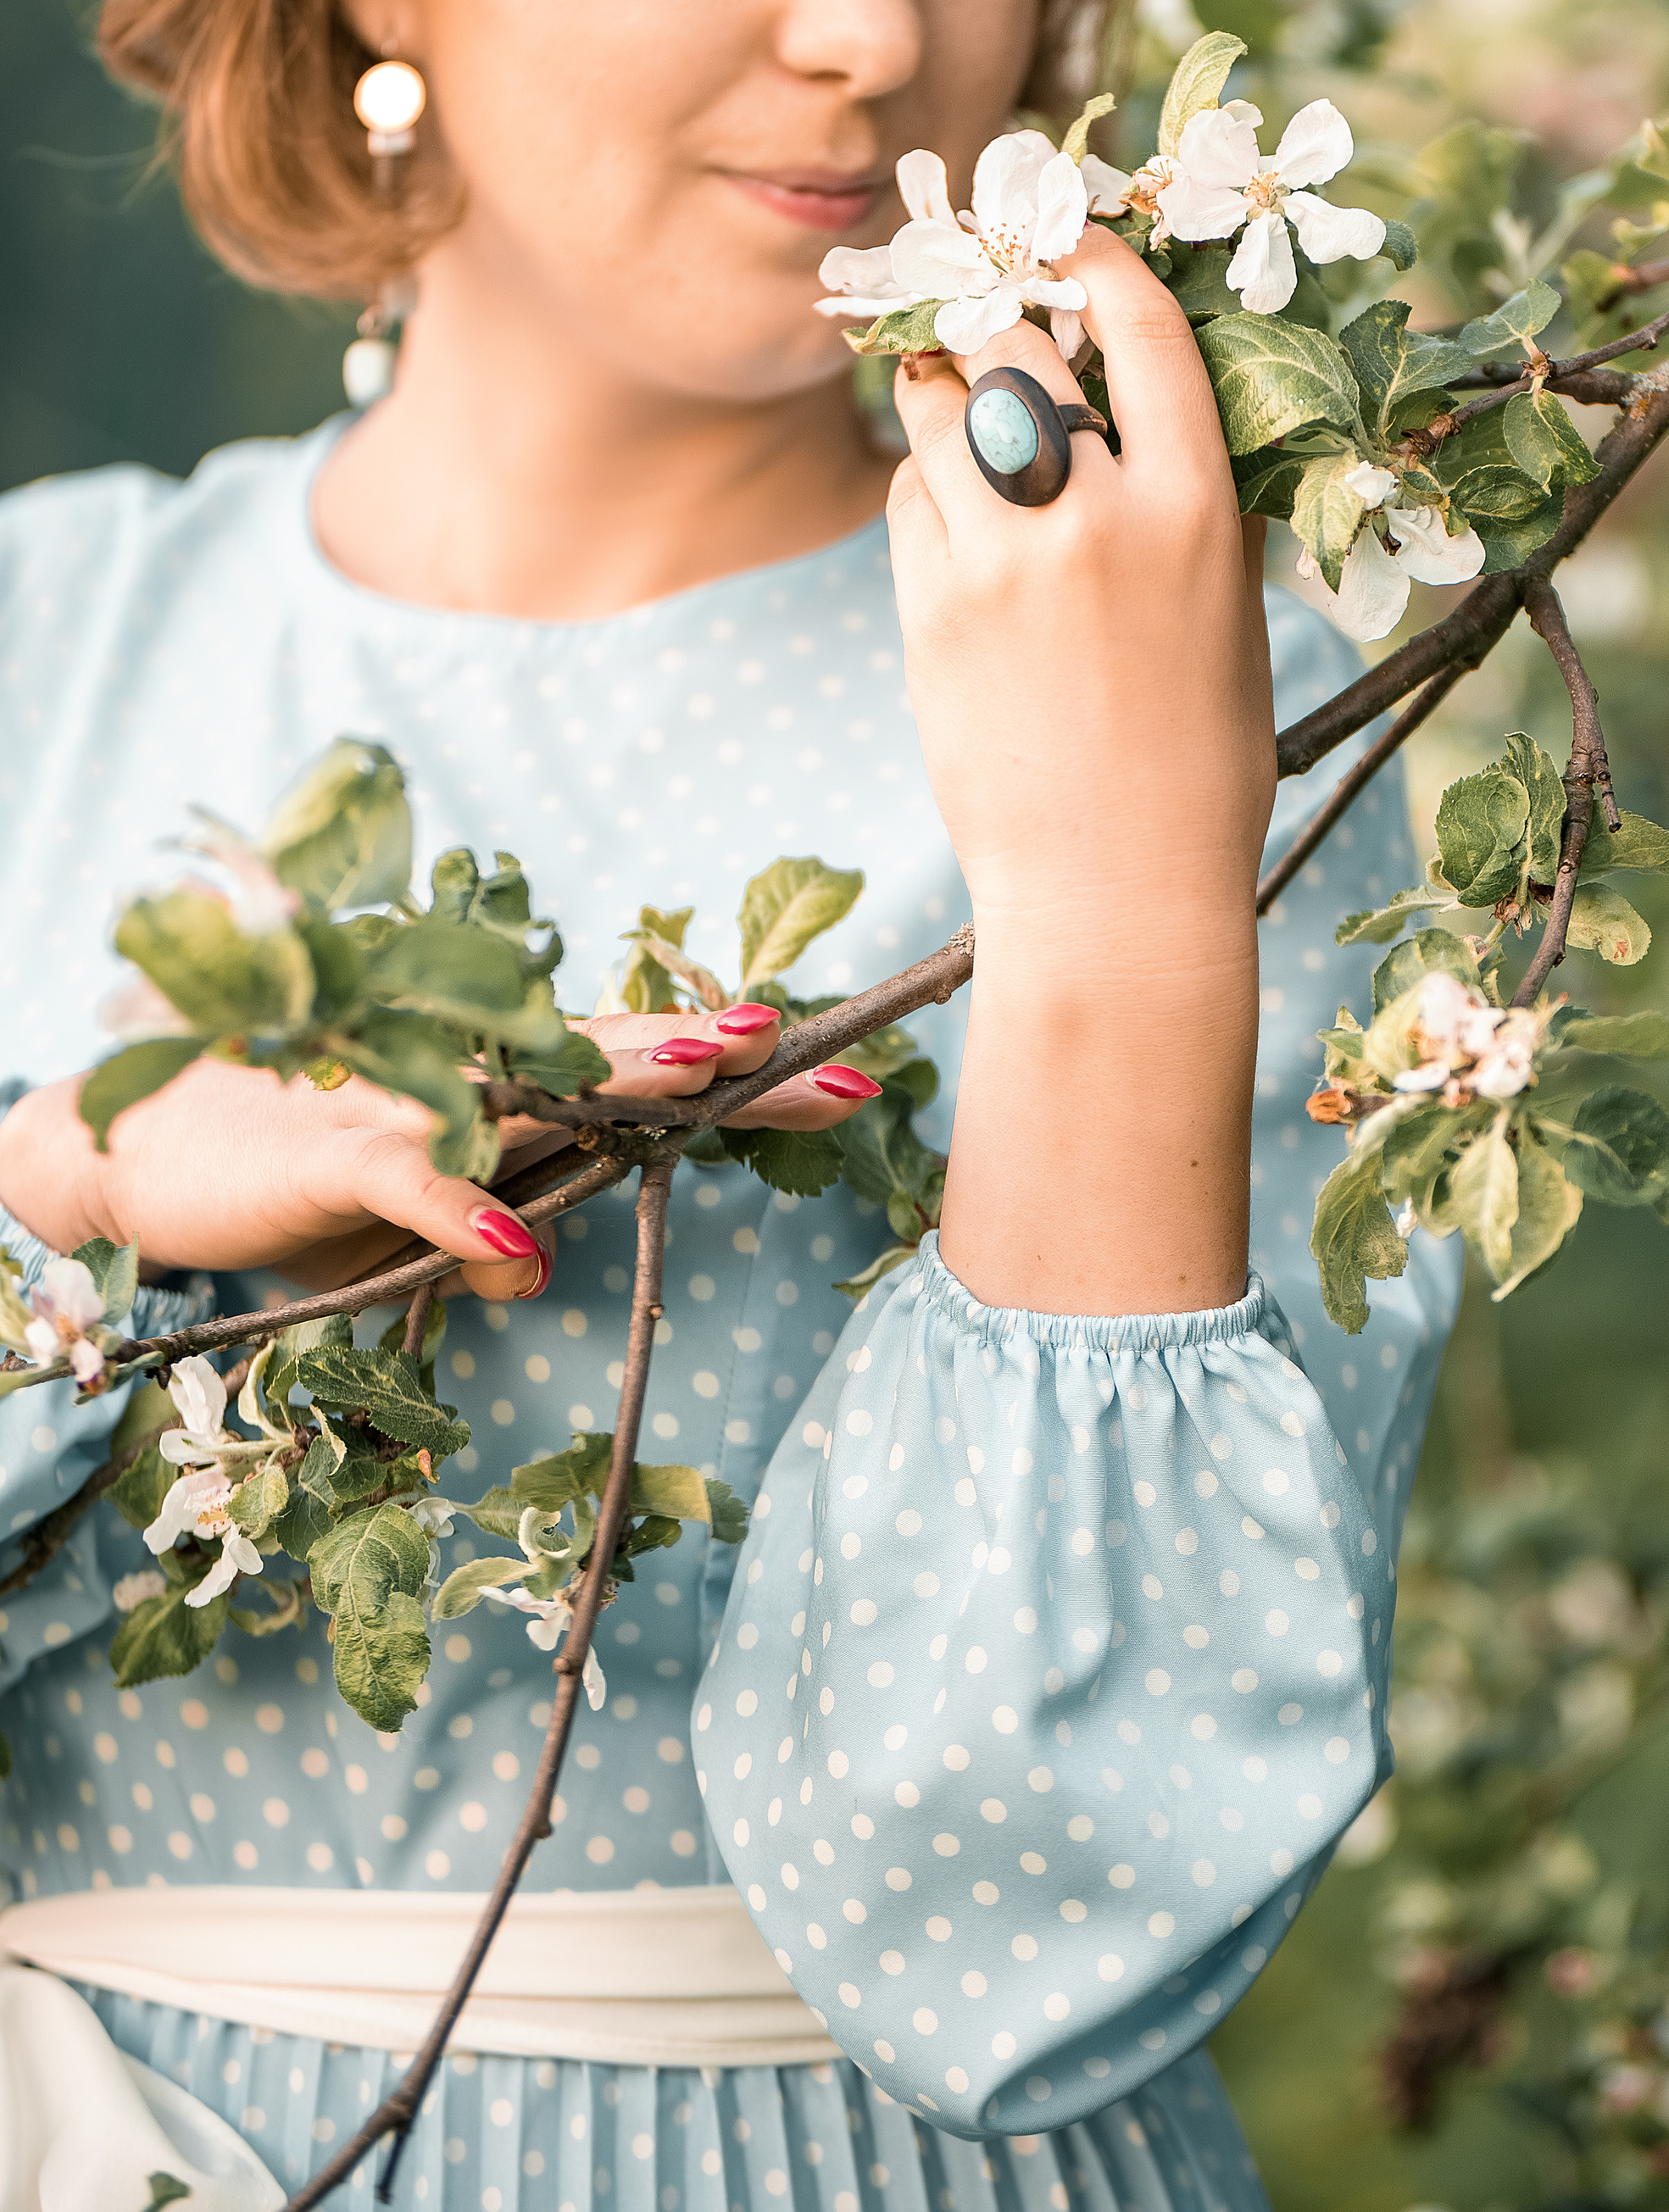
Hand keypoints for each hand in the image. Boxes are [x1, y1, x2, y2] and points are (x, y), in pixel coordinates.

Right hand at [0, 1007, 871, 1299]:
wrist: (148, 1149)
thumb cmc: (298, 1182)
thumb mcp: (410, 1230)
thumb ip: (484, 1236)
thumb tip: (536, 1270)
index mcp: (514, 1100)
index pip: (655, 1080)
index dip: (756, 1078)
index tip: (862, 1078)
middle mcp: (480, 1086)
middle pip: (629, 1064)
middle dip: (737, 1062)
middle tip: (841, 1058)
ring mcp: (413, 1110)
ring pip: (541, 1091)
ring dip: (628, 1079)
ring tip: (718, 1068)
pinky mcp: (339, 1160)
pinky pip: (418, 1187)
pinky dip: (469, 1213)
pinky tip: (524, 1247)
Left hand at [888, 224, 1275, 928]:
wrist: (1117, 890)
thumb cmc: (1197, 760)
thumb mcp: (1232, 615)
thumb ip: (1200, 503)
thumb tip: (1166, 401)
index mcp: (1198, 511)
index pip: (1142, 329)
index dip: (1094, 258)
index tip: (1067, 234)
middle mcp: (1100, 518)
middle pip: (1021, 346)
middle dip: (999, 318)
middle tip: (990, 313)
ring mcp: (1006, 561)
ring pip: (942, 407)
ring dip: (946, 392)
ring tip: (962, 415)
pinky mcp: (932, 607)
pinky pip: (908, 495)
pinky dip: (924, 489)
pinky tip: (954, 524)